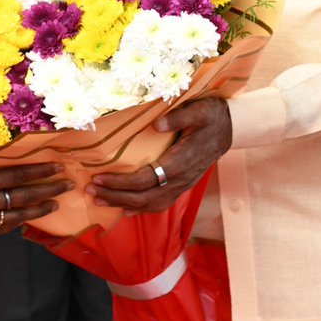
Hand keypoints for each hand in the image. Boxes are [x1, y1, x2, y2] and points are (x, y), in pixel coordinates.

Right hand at [0, 161, 70, 238]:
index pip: (18, 175)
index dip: (40, 171)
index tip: (57, 165)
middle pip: (25, 195)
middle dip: (49, 189)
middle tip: (68, 183)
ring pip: (19, 213)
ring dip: (40, 208)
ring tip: (56, 204)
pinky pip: (4, 227)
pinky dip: (18, 222)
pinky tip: (27, 220)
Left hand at [87, 97, 231, 213]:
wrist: (230, 129)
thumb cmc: (212, 117)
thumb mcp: (199, 110)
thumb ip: (179, 117)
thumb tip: (157, 124)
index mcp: (180, 162)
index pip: (145, 179)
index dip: (120, 182)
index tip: (98, 177)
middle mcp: (180, 179)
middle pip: (143, 197)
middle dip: (115, 196)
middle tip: (89, 191)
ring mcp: (181, 185)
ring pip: (150, 205)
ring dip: (123, 205)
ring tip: (99, 201)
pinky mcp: (181, 185)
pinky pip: (158, 203)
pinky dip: (139, 209)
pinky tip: (123, 209)